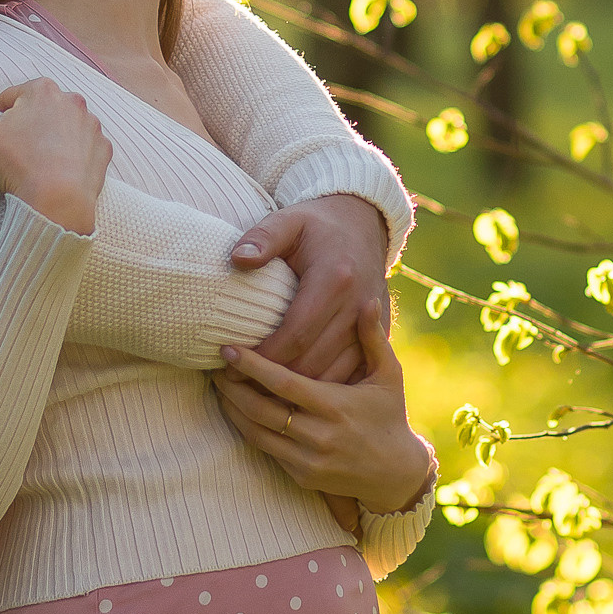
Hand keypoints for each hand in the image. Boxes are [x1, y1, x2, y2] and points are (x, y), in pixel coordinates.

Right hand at [0, 67, 109, 236]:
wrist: (56, 206)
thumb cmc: (16, 166)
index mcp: (42, 89)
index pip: (9, 100)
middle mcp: (72, 100)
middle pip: (37, 111)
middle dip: (25, 128)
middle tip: (14, 156)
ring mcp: (92, 125)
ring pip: (62, 128)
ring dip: (50, 140)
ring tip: (35, 166)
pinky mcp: (104, 150)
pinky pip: (85, 148)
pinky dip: (73, 157)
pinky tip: (59, 174)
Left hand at [215, 308, 435, 515]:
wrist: (396, 474)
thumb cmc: (390, 414)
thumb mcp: (388, 375)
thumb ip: (373, 338)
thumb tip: (368, 300)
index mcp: (337, 406)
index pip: (284, 383)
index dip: (253, 366)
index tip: (229, 349)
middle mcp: (320, 436)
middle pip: (261, 410)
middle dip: (233, 388)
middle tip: (214, 367)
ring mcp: (309, 460)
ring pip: (257, 433)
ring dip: (233, 409)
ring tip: (219, 386)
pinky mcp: (302, 476)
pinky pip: (266, 450)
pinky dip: (248, 429)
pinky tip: (237, 411)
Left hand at [229, 193, 390, 381]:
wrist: (363, 224)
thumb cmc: (316, 226)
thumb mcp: (288, 221)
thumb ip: (262, 238)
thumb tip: (238, 259)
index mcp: (335, 279)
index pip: (295, 334)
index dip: (262, 357)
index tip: (232, 366)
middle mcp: (358, 306)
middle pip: (312, 362)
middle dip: (274, 381)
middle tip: (240, 386)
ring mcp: (372, 325)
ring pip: (332, 377)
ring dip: (297, 391)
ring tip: (261, 393)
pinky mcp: (379, 336)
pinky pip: (349, 375)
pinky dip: (321, 388)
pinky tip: (293, 390)